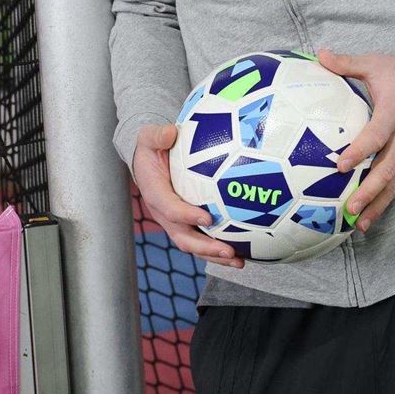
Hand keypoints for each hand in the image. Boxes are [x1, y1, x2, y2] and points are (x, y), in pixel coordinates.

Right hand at [132, 123, 245, 268]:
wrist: (149, 161)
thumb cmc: (152, 148)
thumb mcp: (149, 137)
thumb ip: (157, 135)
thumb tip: (171, 132)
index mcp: (155, 194)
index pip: (169, 209)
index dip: (186, 215)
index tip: (208, 217)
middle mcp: (165, 214)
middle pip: (184, 238)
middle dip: (206, 248)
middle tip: (229, 251)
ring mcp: (178, 223)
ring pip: (195, 245)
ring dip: (216, 255)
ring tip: (240, 261)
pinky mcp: (189, 224)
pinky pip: (205, 239)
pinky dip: (221, 247)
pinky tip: (245, 250)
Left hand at [316, 48, 394, 233]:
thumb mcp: (376, 63)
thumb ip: (347, 63)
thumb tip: (319, 54)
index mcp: (393, 113)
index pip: (376, 137)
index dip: (360, 152)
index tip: (340, 166)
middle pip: (388, 169)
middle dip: (369, 192)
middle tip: (349, 209)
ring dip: (379, 204)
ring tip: (361, 224)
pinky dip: (389, 198)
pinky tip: (374, 214)